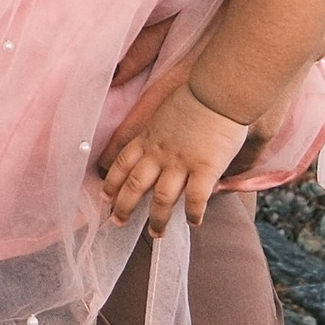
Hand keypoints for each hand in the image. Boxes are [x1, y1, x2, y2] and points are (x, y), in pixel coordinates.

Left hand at [96, 74, 250, 229]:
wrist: (219, 90)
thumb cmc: (198, 93)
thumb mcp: (169, 111)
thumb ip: (163, 130)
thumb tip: (165, 141)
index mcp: (149, 137)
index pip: (122, 162)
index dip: (112, 182)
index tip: (105, 196)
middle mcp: (159, 153)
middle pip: (134, 185)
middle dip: (123, 207)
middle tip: (117, 223)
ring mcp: (180, 162)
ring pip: (160, 199)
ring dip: (156, 219)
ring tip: (156, 234)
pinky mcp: (204, 168)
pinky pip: (195, 199)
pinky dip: (193, 214)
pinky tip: (194, 223)